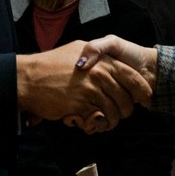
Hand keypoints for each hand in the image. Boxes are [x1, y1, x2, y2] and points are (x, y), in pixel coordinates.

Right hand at [17, 40, 150, 133]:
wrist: (29, 77)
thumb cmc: (51, 64)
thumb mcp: (79, 50)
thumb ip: (98, 56)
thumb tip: (112, 68)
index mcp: (103, 60)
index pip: (132, 77)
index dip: (142, 91)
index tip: (146, 100)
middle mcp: (100, 73)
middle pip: (127, 99)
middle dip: (126, 111)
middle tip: (119, 114)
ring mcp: (91, 89)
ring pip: (115, 112)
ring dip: (112, 121)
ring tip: (103, 121)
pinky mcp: (82, 104)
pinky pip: (100, 120)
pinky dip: (98, 125)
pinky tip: (90, 123)